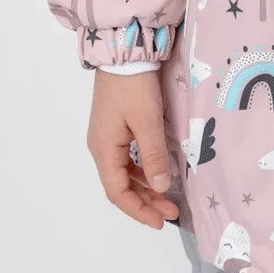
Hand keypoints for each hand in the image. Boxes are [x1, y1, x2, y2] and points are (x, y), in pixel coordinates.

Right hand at [87, 69, 180, 228]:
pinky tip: (158, 172)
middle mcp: (102, 146)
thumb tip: (161, 188)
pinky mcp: (117, 125)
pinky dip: (143, 169)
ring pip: (125, 172)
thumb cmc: (134, 86)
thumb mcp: (147, 121)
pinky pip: (128, 157)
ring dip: (146, 186)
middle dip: (146, 201)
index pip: (117, 192)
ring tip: (168, 197)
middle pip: (121, 184)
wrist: (124, 50)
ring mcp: (108, 136)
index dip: (138, 210)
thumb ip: (153, 155)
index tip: (159, 221)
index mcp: (104, 149)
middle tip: (171, 212)